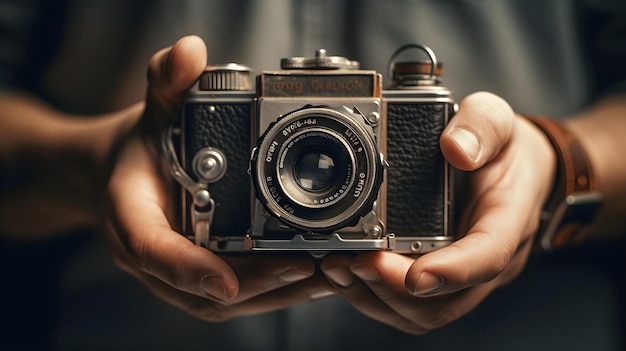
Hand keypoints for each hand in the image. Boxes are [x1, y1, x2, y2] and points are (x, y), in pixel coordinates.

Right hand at [105, 36, 332, 321]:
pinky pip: (235, 295)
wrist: (126, 174)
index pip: (149, 247)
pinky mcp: (200, 277)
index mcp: (130, 212)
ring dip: (273, 293)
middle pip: (198, 287)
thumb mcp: (152, 107)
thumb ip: (167, 79)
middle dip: (256, 283)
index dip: (185, 268)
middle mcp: (153, 252)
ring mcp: (176, 271)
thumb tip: (189, 52)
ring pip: (221, 300)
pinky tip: (309, 279)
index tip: (226, 279)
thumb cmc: (141, 147)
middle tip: (306, 267)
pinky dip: (273, 291)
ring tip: (322, 278)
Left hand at [321, 92, 555, 333]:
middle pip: (445, 301)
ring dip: (375, 297)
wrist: (515, 172)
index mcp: (506, 220)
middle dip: (393, 289)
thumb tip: (455, 147)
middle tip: (352, 263)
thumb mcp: (499, 120)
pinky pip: (407, 306)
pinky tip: (343, 275)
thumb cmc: (506, 151)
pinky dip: (371, 296)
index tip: (415, 276)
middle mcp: (486, 259)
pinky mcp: (438, 280)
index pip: (487, 257)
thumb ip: (481, 125)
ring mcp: (462, 277)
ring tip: (337, 268)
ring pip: (422, 312)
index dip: (452, 273)